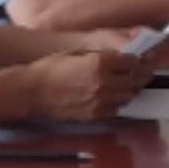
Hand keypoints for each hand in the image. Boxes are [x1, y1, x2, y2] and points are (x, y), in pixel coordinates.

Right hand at [27, 48, 141, 123]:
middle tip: (136, 72)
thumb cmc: (48, 69)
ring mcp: (100, 101)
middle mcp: (104, 83)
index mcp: (100, 63)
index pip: (132, 61)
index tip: (135, 59)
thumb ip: (99, 55)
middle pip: (133, 79)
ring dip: (128, 89)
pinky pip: (116, 110)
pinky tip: (111, 98)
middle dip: (136, 75)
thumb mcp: (76, 52)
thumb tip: (116, 57)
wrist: (31, 92)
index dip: (135, 60)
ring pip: (128, 96)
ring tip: (124, 85)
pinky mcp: (94, 115)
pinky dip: (117, 103)